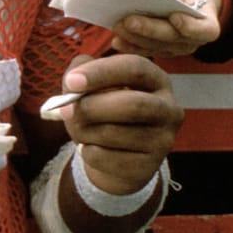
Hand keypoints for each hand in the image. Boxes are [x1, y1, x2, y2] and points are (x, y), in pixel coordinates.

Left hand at [49, 53, 180, 195]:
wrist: (115, 157)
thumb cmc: (102, 112)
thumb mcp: (92, 86)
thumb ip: (80, 74)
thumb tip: (72, 83)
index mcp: (156, 80)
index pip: (135, 68)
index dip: (101, 72)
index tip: (71, 81)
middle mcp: (168, 108)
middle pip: (133, 104)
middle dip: (92, 106)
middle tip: (64, 109)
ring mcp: (163, 139)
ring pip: (118, 133)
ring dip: (85, 131)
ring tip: (78, 129)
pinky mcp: (150, 165)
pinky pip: (111, 159)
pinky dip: (89, 152)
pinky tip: (88, 147)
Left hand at [109, 0, 220, 56]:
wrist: (187, 4)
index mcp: (208, 25)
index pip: (204, 31)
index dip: (190, 26)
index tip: (175, 17)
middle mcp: (194, 42)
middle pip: (171, 38)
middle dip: (148, 29)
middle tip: (128, 20)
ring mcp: (177, 50)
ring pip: (155, 46)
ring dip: (134, 38)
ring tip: (117, 26)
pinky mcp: (161, 52)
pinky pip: (145, 51)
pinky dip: (130, 46)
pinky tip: (116, 41)